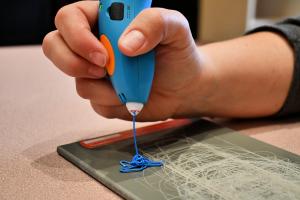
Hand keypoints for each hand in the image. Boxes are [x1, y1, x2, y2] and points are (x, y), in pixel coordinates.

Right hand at [43, 1, 211, 120]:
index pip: (70, 18)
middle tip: (102, 70)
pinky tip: (130, 96)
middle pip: (55, 46)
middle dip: (73, 62)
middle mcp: (94, 44)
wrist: (184, 87)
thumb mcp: (175, 28)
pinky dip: (113, 102)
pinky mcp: (100, 95)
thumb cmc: (177, 54)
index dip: (76, 35)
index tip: (103, 54)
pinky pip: (93, 102)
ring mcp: (95, 72)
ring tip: (130, 83)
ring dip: (104, 87)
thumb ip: (153, 23)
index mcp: (106, 20)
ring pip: (76, 80)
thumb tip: (124, 44)